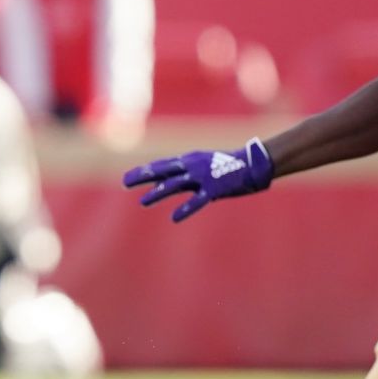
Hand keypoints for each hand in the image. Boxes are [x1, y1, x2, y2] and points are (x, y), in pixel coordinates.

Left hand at [122, 138, 273, 222]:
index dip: (144, 171)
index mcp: (189, 160)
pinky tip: (174, 218)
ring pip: (175, 185)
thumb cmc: (228, 166)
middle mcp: (192, 166)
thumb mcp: (204, 165)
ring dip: (158, 193)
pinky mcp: (214, 189)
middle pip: (163, 171)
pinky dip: (185, 209)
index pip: (162, 166)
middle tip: (124, 182)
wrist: (252, 163)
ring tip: (143, 202)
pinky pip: (197, 201)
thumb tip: (170, 182)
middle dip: (143, 176)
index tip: (127, 177)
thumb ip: (187, 174)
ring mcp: (202, 177)